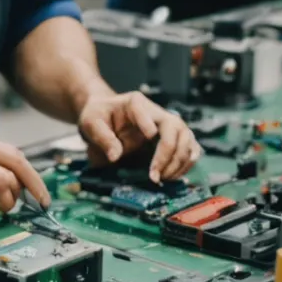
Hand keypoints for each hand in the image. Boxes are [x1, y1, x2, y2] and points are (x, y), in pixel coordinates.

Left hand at [77, 91, 201, 181]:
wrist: (105, 117)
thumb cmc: (98, 116)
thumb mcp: (90, 123)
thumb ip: (102, 137)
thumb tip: (115, 156)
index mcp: (135, 103)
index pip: (145, 111)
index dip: (148, 125)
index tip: (149, 136)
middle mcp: (157, 112)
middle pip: (175, 127)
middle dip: (168, 153)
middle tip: (155, 175)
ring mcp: (169, 125)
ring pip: (187, 139)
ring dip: (179, 162)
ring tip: (163, 178)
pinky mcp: (175, 138)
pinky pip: (190, 150)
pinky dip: (186, 164)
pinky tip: (172, 176)